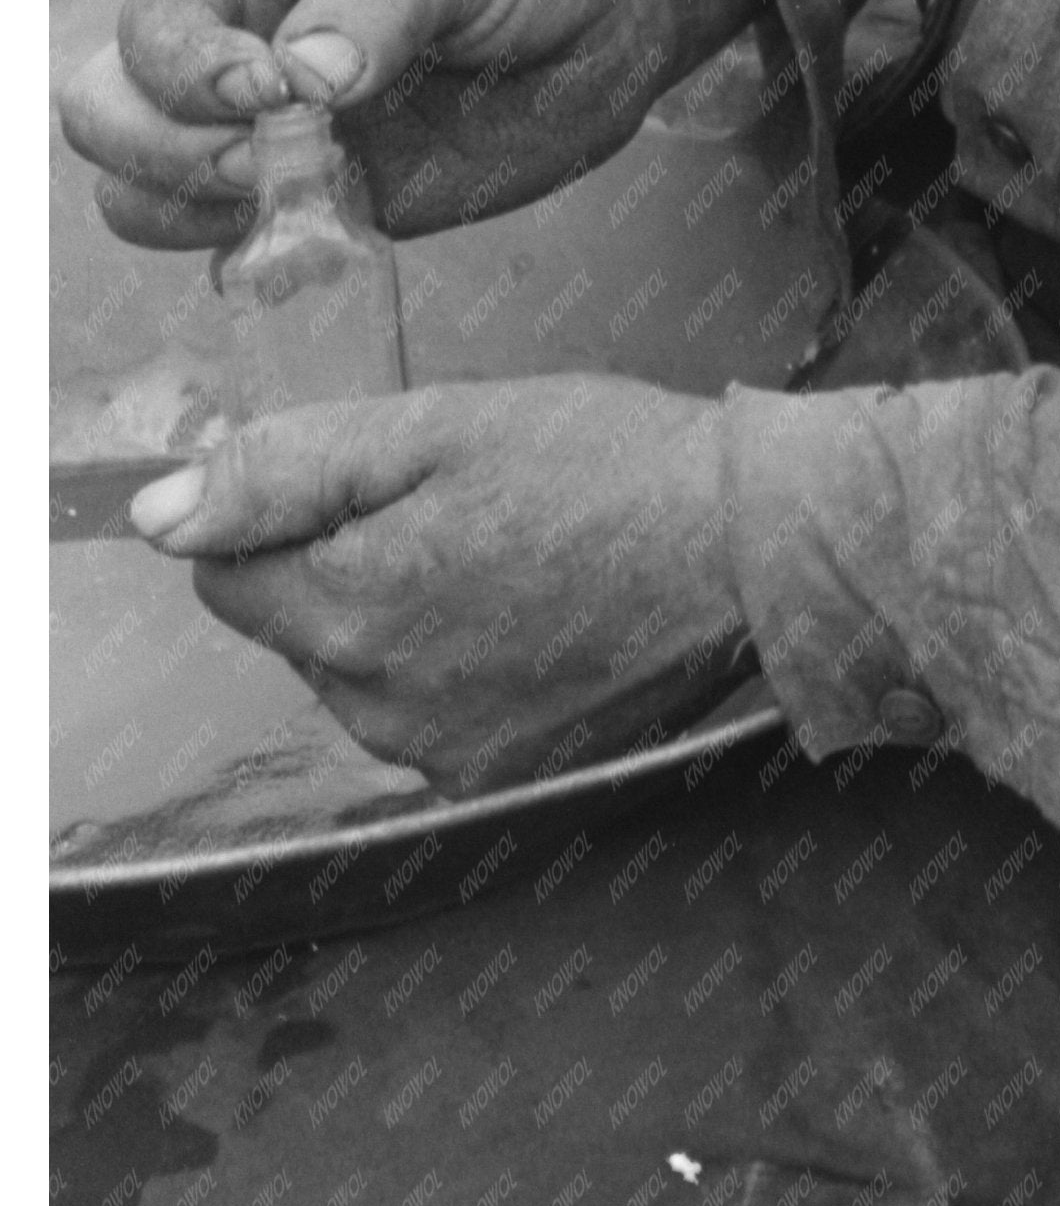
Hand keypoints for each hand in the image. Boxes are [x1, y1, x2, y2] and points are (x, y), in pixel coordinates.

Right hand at [57, 0, 764, 252]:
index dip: (185, 72)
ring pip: (147, 199)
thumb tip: (301, 73)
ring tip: (306, 190)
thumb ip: (381, 2)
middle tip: (275, 158)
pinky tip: (336, 230)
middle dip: (172, 150)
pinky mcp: (321, 205)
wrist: (618, 6)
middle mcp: (232, 50)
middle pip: (110, 119)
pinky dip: (262, 262)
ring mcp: (269, 136)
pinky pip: (238, 255)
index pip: (144, 32)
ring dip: (199, 214)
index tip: (271, 89)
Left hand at [125, 376, 749, 795]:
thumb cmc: (610, 467)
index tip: (374, 479)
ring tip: (515, 555)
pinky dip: (465, 669)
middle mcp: (376, 708)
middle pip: (300, 626)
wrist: (751, 552)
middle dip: (352, 563)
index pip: (226, 572)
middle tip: (466, 502)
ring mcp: (440, 758)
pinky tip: (538, 617)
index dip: (288, 510)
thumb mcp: (442, 424)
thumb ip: (289, 467)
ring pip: (366, 674)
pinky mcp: (500, 781)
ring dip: (408, 619)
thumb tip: (161, 513)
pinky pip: (434, 717)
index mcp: (346, 609)